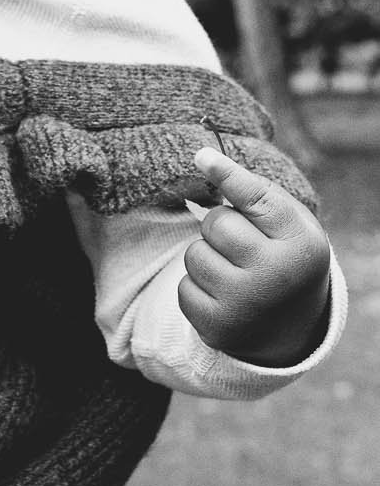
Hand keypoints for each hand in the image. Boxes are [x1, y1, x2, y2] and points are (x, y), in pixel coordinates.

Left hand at [178, 148, 331, 366]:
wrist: (292, 329)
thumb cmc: (285, 258)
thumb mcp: (291, 224)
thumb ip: (254, 190)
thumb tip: (203, 157)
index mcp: (302, 245)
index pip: (256, 198)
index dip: (227, 174)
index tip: (203, 155)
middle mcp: (276, 277)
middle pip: (216, 223)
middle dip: (221, 227)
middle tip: (243, 246)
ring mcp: (246, 306)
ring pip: (194, 254)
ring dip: (206, 257)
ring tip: (235, 274)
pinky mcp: (217, 328)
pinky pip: (184, 287)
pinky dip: (197, 287)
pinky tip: (224, 297)